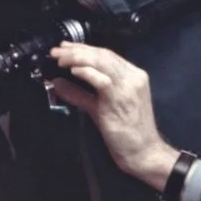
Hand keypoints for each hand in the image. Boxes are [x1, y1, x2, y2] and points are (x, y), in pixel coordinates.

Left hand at [48, 42, 177, 191]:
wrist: (144, 152)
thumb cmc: (125, 133)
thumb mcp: (100, 108)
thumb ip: (80, 94)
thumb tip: (57, 82)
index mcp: (133, 75)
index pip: (107, 54)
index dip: (83, 48)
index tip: (64, 48)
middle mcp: (133, 77)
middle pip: (103, 54)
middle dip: (77, 50)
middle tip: (56, 51)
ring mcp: (128, 87)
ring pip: (102, 62)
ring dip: (78, 58)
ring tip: (60, 60)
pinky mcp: (120, 100)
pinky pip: (102, 80)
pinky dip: (87, 73)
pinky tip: (73, 71)